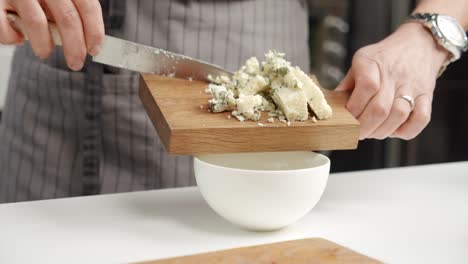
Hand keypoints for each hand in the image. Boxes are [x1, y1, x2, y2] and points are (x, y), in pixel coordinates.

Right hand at [0, 0, 103, 70]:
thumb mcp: (55, 0)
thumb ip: (69, 13)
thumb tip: (88, 43)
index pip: (88, 5)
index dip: (95, 31)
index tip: (95, 50)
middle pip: (68, 18)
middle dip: (75, 47)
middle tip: (76, 63)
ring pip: (37, 23)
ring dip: (44, 46)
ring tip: (44, 52)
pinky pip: (6, 27)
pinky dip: (12, 38)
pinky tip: (15, 38)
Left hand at [336, 22, 448, 139]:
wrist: (419, 44)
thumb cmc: (384, 57)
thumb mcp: (360, 62)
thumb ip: (347, 84)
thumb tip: (331, 107)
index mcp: (373, 63)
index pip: (366, 87)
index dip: (354, 109)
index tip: (346, 119)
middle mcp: (394, 74)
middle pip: (380, 108)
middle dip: (364, 127)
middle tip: (357, 133)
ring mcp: (413, 86)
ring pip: (399, 116)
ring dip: (382, 131)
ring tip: (372, 132)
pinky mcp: (427, 96)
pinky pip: (421, 119)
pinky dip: (405, 131)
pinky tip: (394, 130)